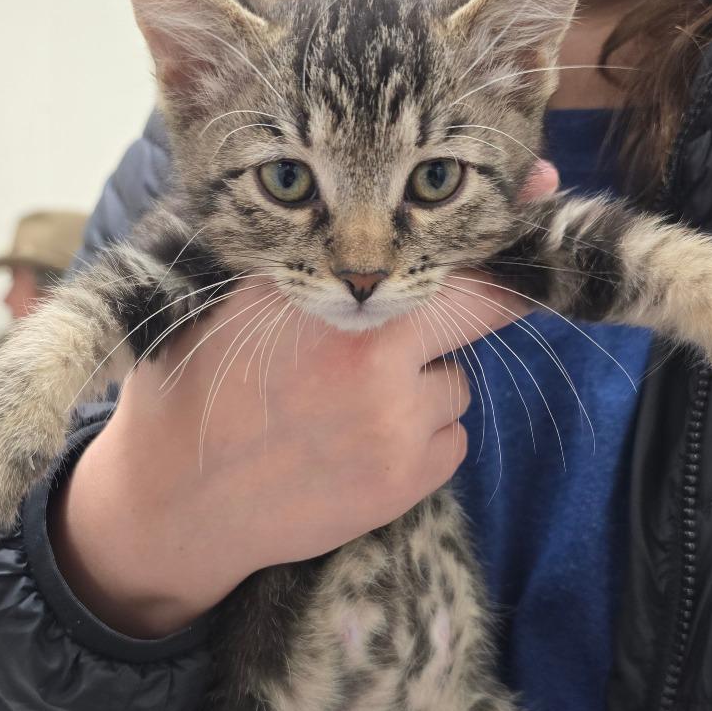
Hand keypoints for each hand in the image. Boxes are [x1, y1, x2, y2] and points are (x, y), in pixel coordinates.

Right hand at [53, 163, 558, 637]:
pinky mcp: (403, 481)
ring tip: (355, 407)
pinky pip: (449, 441)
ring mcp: (392, 420)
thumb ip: (306, 267)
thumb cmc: (196, 396)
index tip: (533, 204)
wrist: (178, 505)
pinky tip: (363, 448)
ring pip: (454, 385)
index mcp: (318, 292)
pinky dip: (421, 441)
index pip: (436, 254)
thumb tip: (380, 236)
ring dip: (423, 389)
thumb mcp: (234, 309)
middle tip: (429, 323)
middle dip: (464, 311)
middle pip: (474, 310)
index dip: (488, 237)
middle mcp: (366, 347)